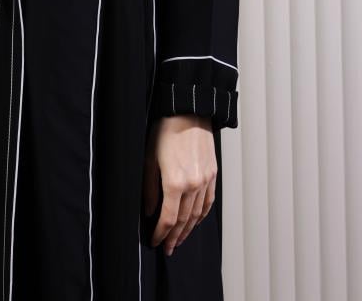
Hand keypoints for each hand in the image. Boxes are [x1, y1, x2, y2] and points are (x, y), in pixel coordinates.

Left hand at [143, 115, 216, 255]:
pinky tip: (195, 222)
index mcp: (175, 183)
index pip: (168, 218)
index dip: (160, 233)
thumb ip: (149, 189)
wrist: (188, 112)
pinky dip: (202, 216)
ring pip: (197, 214)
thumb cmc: (165, 132)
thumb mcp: (149, 158)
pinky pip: (208, 202)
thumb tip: (150, 211)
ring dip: (188, 230)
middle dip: (174, 237)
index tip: (155, 241)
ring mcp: (205, 181)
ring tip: (179, 240)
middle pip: (184, 220)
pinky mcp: (213, 174)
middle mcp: (193, 185)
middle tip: (167, 248)